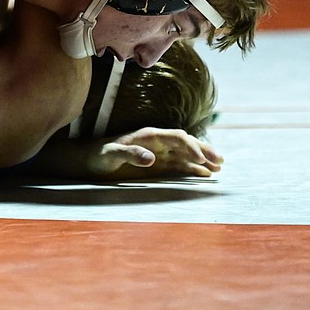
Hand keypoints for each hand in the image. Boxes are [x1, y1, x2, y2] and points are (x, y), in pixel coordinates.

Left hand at [81, 127, 223, 179]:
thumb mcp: (111, 154)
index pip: (177, 137)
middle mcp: (157, 142)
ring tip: (219, 167)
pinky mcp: (157, 166)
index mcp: (149, 135)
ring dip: (203, 159)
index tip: (202, 159)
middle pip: (187, 143)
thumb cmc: (99, 156)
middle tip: (220, 161)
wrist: (90, 161)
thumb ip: (130, 153)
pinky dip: (193, 169)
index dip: (191, 146)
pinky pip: (179, 166)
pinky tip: (205, 174)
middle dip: (204, 150)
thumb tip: (152, 158)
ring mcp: (159, 154)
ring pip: (186, 154)